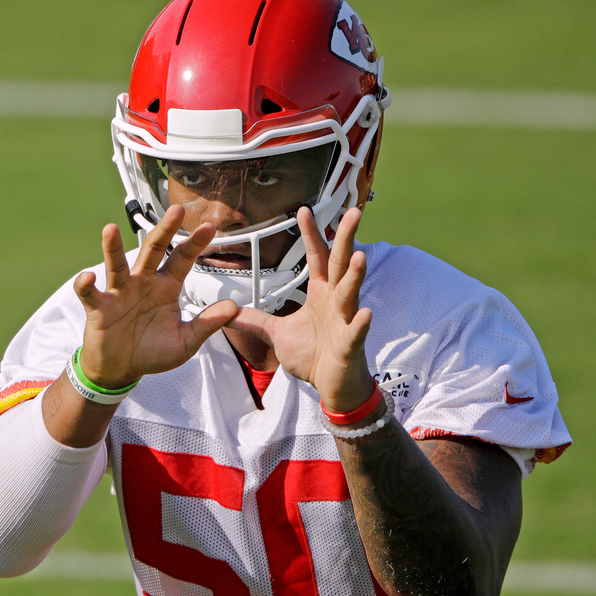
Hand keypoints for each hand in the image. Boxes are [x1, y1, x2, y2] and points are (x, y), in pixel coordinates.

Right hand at [73, 205, 238, 387]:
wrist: (121, 369)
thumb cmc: (152, 352)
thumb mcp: (186, 342)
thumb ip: (207, 324)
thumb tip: (233, 308)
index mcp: (165, 287)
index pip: (182, 259)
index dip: (195, 244)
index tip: (209, 228)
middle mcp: (142, 283)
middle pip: (152, 250)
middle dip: (164, 230)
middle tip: (176, 210)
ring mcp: (119, 292)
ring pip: (116, 265)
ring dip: (112, 248)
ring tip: (110, 230)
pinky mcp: (99, 307)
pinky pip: (90, 293)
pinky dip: (86, 284)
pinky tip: (88, 277)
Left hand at [226, 207, 374, 411]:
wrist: (332, 386)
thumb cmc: (312, 355)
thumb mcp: (277, 334)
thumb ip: (256, 320)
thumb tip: (229, 311)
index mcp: (321, 294)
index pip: (317, 257)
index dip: (311, 234)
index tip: (304, 209)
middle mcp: (336, 301)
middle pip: (341, 263)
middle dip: (347, 238)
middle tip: (354, 211)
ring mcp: (346, 321)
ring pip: (350, 293)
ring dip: (355, 275)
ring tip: (359, 255)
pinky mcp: (350, 345)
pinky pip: (356, 332)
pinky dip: (360, 323)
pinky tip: (366, 313)